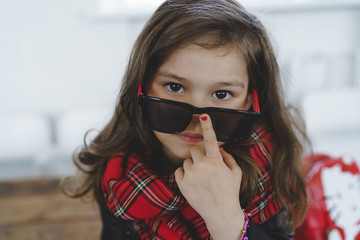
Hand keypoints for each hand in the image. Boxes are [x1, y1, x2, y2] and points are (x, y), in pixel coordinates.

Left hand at [175, 114, 244, 239]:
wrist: (220, 213)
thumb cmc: (230, 191)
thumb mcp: (236, 173)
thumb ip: (228, 157)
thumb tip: (220, 148)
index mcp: (216, 161)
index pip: (212, 140)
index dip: (208, 127)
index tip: (204, 115)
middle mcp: (202, 166)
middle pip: (194, 149)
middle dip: (199, 155)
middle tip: (206, 165)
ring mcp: (191, 174)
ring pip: (187, 160)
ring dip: (192, 166)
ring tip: (201, 179)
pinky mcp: (182, 183)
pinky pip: (179, 170)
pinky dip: (185, 174)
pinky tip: (193, 183)